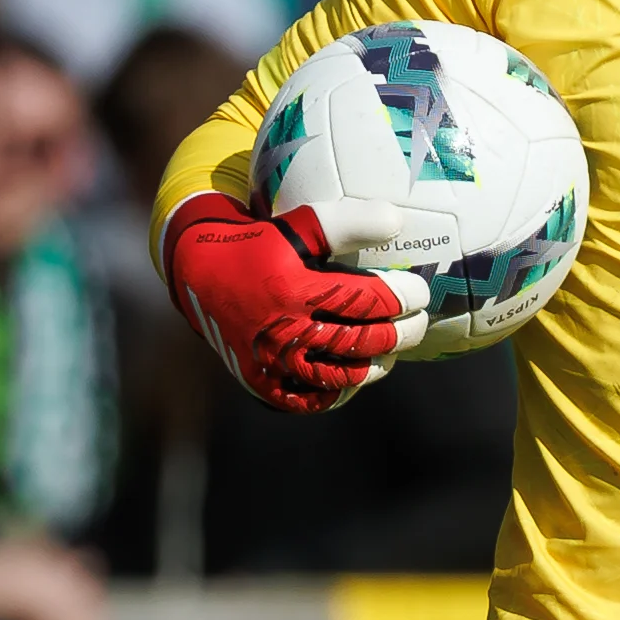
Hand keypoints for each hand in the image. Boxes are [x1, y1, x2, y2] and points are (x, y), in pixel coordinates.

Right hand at [164, 191, 428, 414]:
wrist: (199, 275)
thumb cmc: (257, 244)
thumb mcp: (296, 224)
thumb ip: (345, 221)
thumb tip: (397, 220)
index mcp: (293, 290)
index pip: (365, 300)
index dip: (401, 297)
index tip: (419, 291)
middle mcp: (282, 331)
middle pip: (359, 342)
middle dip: (399, 334)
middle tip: (418, 323)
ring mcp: (272, 363)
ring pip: (340, 376)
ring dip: (374, 366)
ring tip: (390, 351)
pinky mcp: (263, 384)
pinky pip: (309, 399)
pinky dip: (337, 391)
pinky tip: (356, 376)